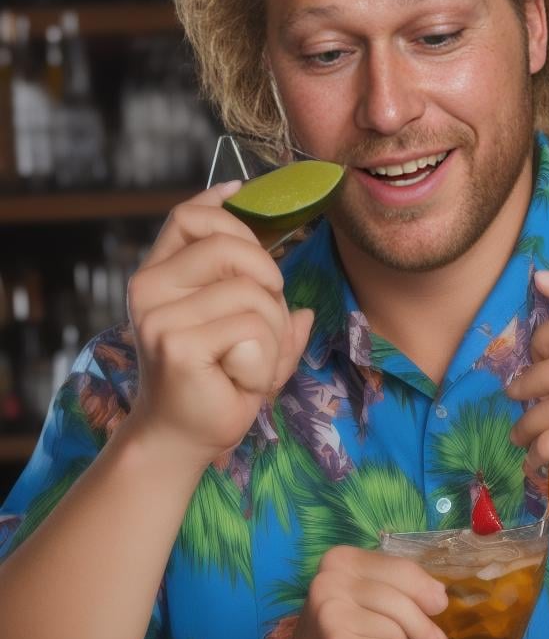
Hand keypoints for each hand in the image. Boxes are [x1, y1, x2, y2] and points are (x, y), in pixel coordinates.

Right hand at [123, 181, 313, 470]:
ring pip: (253, 293)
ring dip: (271, 334)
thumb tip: (307, 305)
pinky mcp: (177, 344)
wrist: (180, 440)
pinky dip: (264, 361)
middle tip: (266, 321)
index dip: (224, 207)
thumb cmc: (214, 385)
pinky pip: (253, 329)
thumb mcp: (244, 339)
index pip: (187, 218)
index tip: (245, 198)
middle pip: (231, 246)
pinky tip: (241, 382)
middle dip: (269, 281)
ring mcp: (160, 315)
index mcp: (160, 277)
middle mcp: (150, 288)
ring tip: (249, 365)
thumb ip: (268, 319)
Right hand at [287, 546, 447, 638]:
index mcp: (340, 559)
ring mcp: (330, 615)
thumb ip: (398, 587)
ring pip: (398, 629)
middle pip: (401, 600)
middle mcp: (330, 581)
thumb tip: (439, 596)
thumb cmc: (342, 630)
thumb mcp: (364, 596)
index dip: (425, 588)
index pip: (399, 567)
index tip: (439, 605)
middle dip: (425, 625)